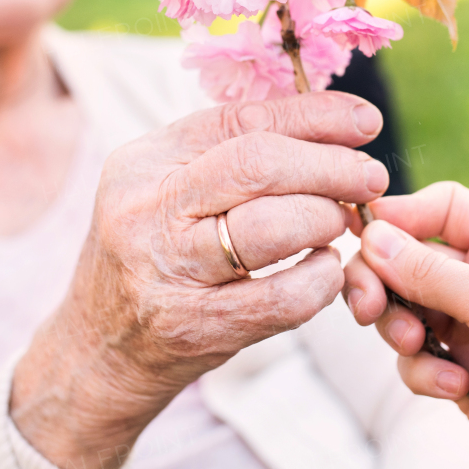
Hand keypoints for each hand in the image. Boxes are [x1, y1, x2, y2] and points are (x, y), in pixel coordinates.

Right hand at [12, 92, 387, 468]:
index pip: (240, 120)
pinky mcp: (194, 327)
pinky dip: (320, 280)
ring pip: (271, 226)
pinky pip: (282, 297)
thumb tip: (327, 123)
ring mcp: (166, 271)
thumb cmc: (152, 259)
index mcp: (143, 162)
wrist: (98, 352)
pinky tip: (326, 271)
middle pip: (258, 165)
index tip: (363, 122)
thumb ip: (229, 155)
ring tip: (341, 224)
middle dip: (331, 166)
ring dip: (326, 219)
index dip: (313, 115)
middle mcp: (146, 209)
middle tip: (370, 177)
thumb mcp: (166, 192)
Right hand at [342, 181, 468, 468]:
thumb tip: (375, 236)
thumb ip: (432, 272)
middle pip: (406, 260)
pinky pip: (414, 360)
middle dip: (383, 282)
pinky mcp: (461, 374)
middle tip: (368, 308)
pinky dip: (424, 373)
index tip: (364, 236)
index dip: (400, 215)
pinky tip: (459, 390)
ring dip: (401, 332)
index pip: (441, 207)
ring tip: (422, 350)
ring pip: (402, 312)